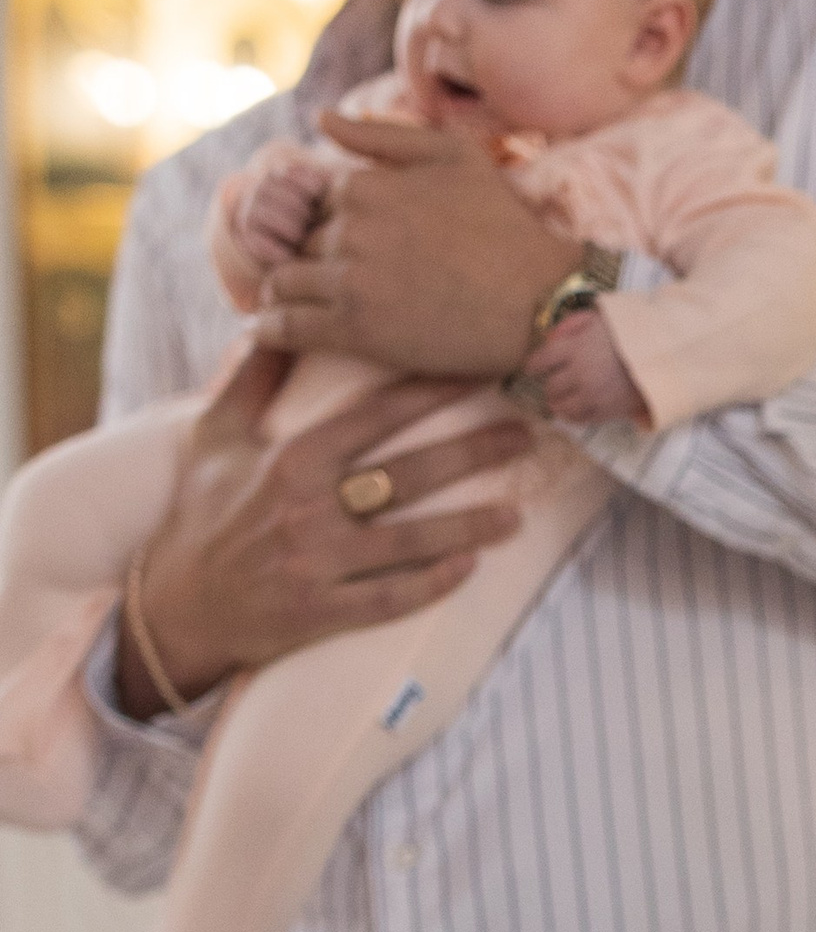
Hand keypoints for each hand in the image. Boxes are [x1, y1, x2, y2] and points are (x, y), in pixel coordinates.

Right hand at [118, 347, 533, 712]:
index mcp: (289, 459)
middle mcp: (307, 507)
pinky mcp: (321, 612)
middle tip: (526, 436)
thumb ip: (251, 380)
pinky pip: (390, 597)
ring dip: (470, 526)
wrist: (173, 607)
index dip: (431, 392)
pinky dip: (432, 583)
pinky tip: (471, 568)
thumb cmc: (200, 515)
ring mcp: (317, 563)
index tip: (479, 371)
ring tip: (517, 514)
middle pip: (409, 473)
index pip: (375, 416)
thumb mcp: (213, 437)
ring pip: (410, 540)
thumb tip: (270, 319)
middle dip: (473, 452)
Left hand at [248, 111, 578, 377]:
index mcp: (365, 185)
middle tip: (338, 275)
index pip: (318, 201)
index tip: (355, 241)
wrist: (539, 301)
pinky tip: (271, 331)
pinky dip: (271, 329)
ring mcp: (350, 281)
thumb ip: (383, 134)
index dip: (334, 220)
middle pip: (301, 240)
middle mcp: (350, 229)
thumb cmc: (504, 226)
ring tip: (300, 303)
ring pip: (284, 281)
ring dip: (286, 291)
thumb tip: (320, 119)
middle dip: (314, 254)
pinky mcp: (355, 330)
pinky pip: (286, 328)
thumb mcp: (455, 157)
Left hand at [524, 307, 646, 426]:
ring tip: (560, 400)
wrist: (666, 354)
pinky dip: (574, 416)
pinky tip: (575, 410)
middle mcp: (580, 374)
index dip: (533, 365)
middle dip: (550, 384)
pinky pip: (581, 420)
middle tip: (554, 383)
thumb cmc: (633, 331)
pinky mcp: (607, 411)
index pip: (541, 361)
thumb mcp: (601, 317)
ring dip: (559, 403)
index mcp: (575, 348)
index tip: (533, 368)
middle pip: (551, 387)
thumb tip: (550, 338)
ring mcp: (593, 395)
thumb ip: (573, 324)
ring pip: (562, 407)